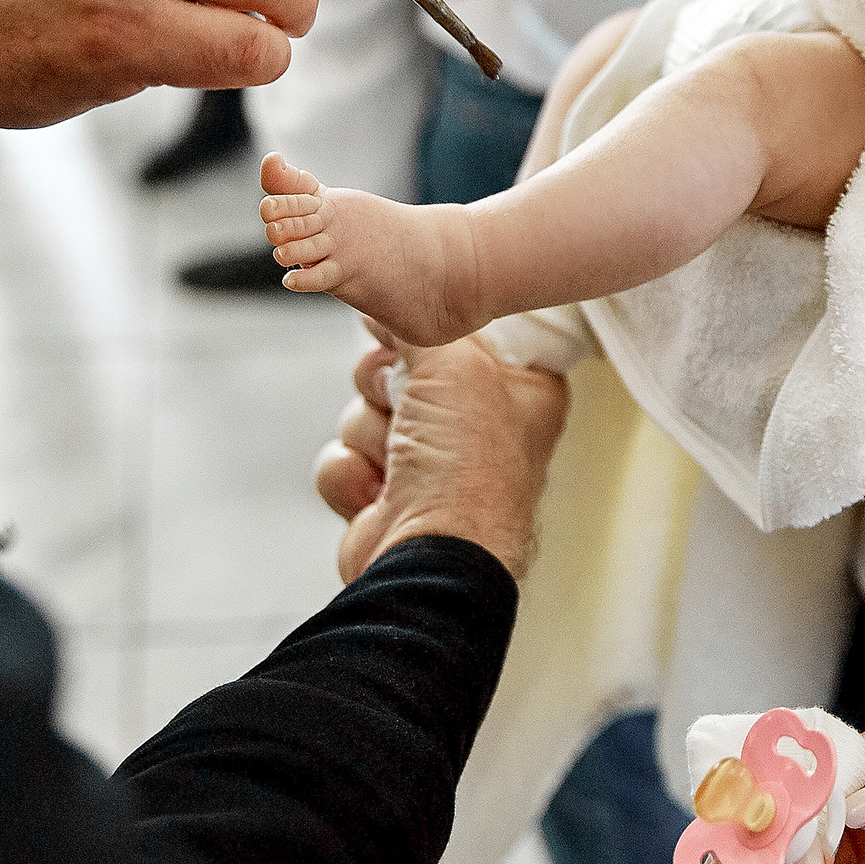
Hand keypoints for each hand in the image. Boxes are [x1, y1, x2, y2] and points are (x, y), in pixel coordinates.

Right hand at [316, 332, 568, 581]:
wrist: (429, 563)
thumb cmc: (468, 472)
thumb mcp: (455, 364)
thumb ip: (417, 323)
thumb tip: (386, 300)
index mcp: (521, 389)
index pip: (466, 334)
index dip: (429, 332)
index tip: (408, 328)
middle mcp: (478, 426)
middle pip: (402, 368)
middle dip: (387, 385)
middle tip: (406, 402)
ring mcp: (430, 464)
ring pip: (365, 411)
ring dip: (370, 433)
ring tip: (400, 462)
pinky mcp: (386, 496)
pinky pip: (343, 457)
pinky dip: (351, 475)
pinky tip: (377, 495)